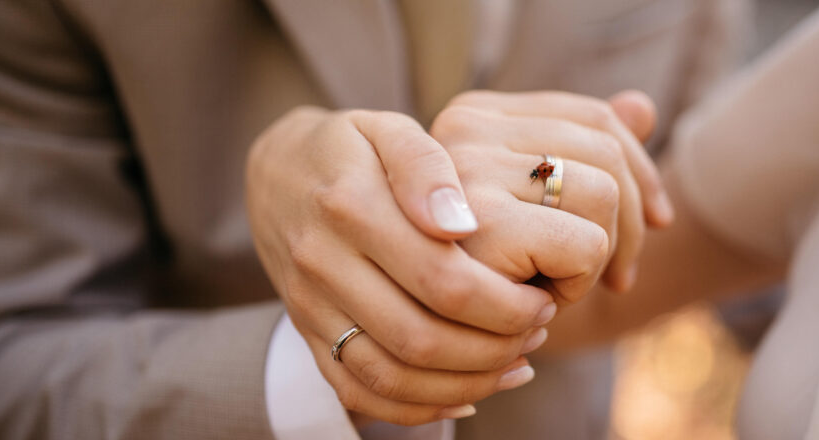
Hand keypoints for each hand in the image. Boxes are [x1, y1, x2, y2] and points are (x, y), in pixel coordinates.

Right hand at [245, 107, 555, 424]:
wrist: (275, 173)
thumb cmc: (349, 148)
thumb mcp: (388, 129)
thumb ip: (426, 169)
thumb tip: (461, 223)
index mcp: (351, 208)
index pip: (441, 279)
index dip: (505, 302)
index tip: (544, 296)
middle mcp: (324, 265)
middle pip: (420, 338)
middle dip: (495, 346)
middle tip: (538, 329)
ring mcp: (312, 306)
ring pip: (392, 376)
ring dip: (465, 382)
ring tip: (515, 362)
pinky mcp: (308, 333)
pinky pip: (358, 391)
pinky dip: (417, 407)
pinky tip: (467, 394)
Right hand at [432, 90, 670, 296]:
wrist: (437, 334)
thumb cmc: (492, 271)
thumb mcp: (545, 208)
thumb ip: (587, 154)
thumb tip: (643, 106)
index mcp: (474, 116)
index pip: (592, 118)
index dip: (641, 170)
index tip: (658, 221)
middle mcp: (463, 128)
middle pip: (606, 148)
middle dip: (631, 222)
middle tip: (615, 276)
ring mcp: (465, 170)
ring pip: (604, 193)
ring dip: (600, 257)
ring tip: (557, 285)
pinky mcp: (479, 221)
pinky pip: (586, 244)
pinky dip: (580, 284)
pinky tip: (540, 303)